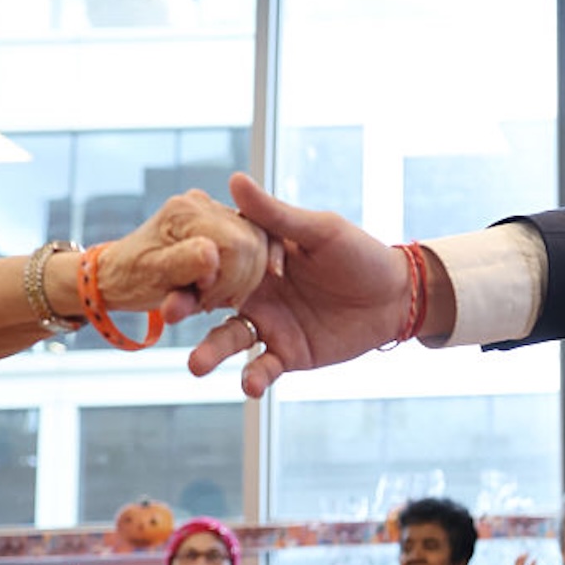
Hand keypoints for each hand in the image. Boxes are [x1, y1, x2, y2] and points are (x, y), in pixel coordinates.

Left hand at [99, 187, 276, 321]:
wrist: (118, 273)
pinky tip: (230, 284)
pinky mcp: (225, 225)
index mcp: (186, 212)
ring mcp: (216, 213)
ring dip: (242, 279)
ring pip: (260, 245)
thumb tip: (212, 254)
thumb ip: (184, 263)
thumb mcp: (152, 276)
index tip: (201, 296)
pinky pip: (257, 245)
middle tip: (205, 298)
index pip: (236, 245)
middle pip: (253, 244)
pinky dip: (248, 271)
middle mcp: (204, 205)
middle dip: (236, 281)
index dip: (227, 279)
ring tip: (210, 292)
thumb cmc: (130, 277)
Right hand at [189, 174, 418, 397]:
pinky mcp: (287, 354)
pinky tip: (249, 385)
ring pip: (228, 339)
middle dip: (185, 308)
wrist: (396, 297)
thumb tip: (234, 179)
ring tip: (195, 365)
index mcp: (255, 259)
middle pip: (208, 301)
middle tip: (168, 314)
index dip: (192, 263)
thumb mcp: (319, 231)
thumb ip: (275, 215)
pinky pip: (263, 368)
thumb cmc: (359, 255)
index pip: (213, 260)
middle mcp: (253, 292)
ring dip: (210, 352)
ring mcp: (268, 324)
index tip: (171, 266)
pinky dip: (254, 378)